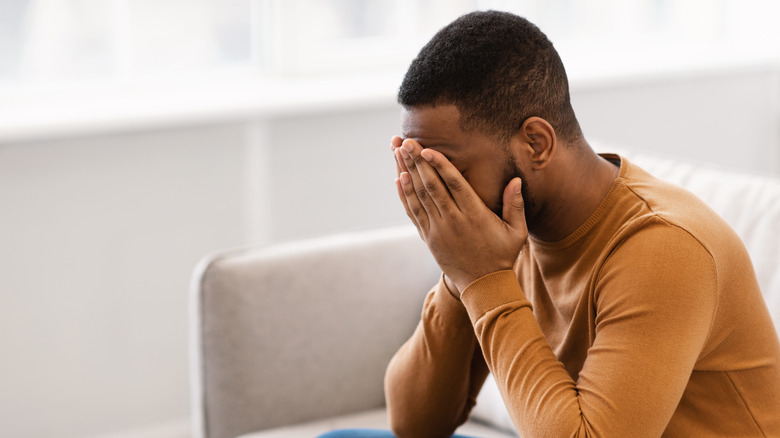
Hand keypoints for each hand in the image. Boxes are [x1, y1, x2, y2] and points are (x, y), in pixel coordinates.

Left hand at [391, 138, 527, 292]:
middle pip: (431, 186)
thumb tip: (516, 179)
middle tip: (405, 141)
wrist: (483, 286)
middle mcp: (453, 221)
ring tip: (398, 151)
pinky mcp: (429, 237)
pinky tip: (398, 178)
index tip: (427, 149)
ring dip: (407, 172)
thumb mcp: (517, 232)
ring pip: (419, 196)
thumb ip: (515, 205)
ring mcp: (438, 230)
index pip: (454, 185)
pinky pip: (413, 213)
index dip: (439, 165)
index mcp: (475, 215)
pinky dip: (404, 195)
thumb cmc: (502, 255)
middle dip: (417, 162)